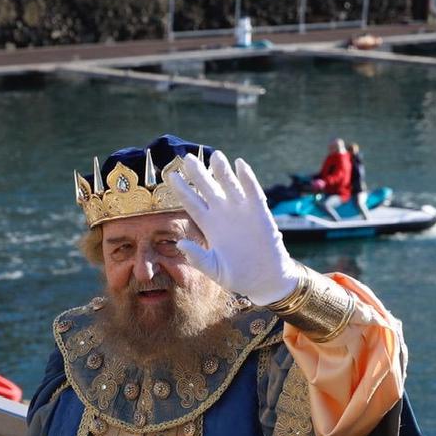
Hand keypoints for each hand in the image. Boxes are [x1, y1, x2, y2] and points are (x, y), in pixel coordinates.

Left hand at [166, 151, 300, 306]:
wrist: (265, 279)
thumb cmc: (238, 276)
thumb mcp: (215, 270)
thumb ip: (198, 258)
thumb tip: (180, 244)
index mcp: (209, 226)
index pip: (192, 203)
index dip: (182, 190)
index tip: (170, 176)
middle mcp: (223, 214)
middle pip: (207, 189)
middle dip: (198, 174)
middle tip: (187, 158)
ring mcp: (241, 211)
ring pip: (229, 185)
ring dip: (222, 170)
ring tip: (214, 155)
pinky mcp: (259, 213)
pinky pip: (252, 192)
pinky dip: (247, 178)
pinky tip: (240, 164)